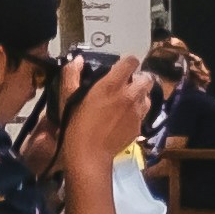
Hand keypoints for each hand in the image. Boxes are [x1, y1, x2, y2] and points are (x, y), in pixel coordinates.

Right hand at [60, 59, 154, 175]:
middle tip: (127, 84)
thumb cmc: (76, 122)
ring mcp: (137, 113)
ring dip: (140, 95)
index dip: (128, 62)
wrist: (89, 153)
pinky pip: (143, 113)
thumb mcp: (67, 95)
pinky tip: (124, 117)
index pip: (131, 62)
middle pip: (146, 79)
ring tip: (128, 100)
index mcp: (112, 84)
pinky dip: (137, 111)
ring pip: (148, 97)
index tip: (121, 66)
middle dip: (139, 78)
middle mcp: (129, 96)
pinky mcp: (139, 127)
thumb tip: (78, 60)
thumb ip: (71, 73)